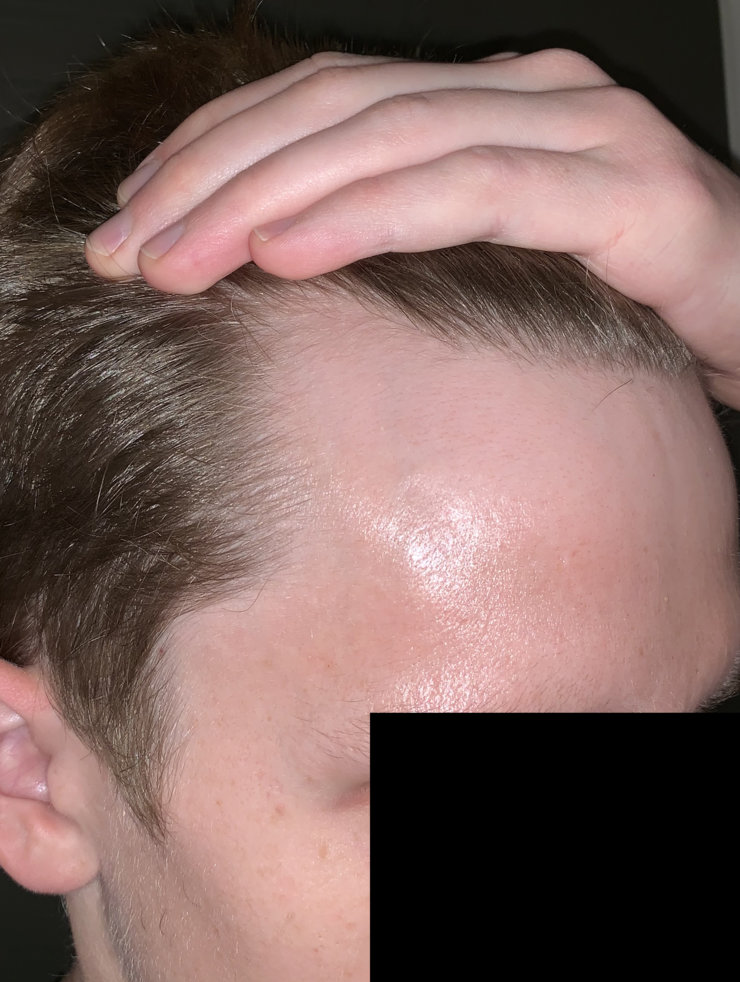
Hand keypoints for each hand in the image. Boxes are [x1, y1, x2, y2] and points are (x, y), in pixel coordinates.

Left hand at [85, 49, 739, 405]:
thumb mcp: (489, 261)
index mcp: (481, 100)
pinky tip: (288, 254)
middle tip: (126, 247)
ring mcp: (579, 129)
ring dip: (267, 199)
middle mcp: (524, 91)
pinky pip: (472, 192)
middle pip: (333, 110)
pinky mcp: (623, 192)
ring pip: (387, 140)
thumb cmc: (623, 300)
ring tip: (177, 258)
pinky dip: (370, 218)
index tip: (132, 214)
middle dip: (213, 177)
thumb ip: (404, 237)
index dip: (214, 149)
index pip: (319, 102)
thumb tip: (278, 267)